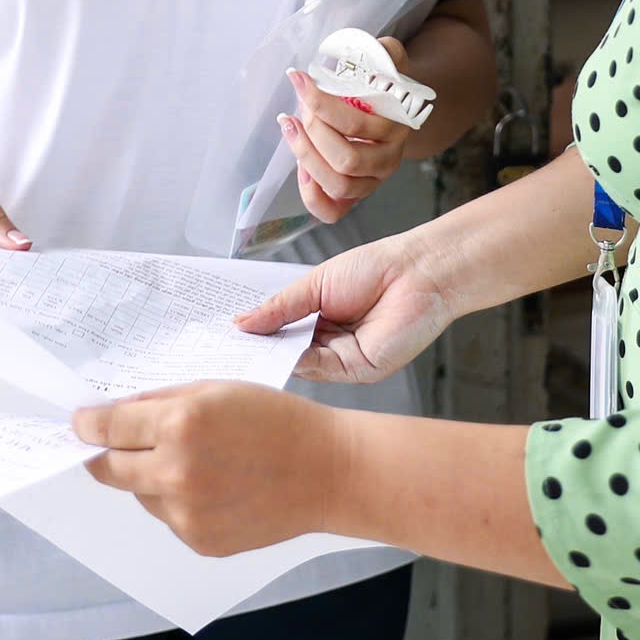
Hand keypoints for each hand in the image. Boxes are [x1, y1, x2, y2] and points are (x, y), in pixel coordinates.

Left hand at [77, 382, 344, 557]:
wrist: (325, 471)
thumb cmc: (275, 421)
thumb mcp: (212, 390)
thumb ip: (158, 402)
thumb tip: (113, 414)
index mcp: (178, 426)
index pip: (106, 428)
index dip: (87, 424)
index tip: (79, 423)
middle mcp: (176, 473)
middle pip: (109, 469)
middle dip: (103, 454)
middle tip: (109, 444)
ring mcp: (187, 514)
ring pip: (141, 494)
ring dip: (150, 477)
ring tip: (197, 461)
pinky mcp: (199, 541)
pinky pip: (168, 517)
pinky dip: (177, 501)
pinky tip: (214, 486)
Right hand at [234, 229, 456, 383]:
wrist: (416, 272)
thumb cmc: (373, 269)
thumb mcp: (313, 286)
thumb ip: (278, 308)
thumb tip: (240, 323)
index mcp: (318, 322)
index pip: (280, 336)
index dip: (255, 336)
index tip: (223, 336)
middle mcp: (329, 344)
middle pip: (287, 353)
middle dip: (259, 350)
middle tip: (223, 349)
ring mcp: (344, 359)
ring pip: (300, 365)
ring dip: (274, 357)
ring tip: (241, 349)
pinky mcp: (360, 370)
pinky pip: (321, 370)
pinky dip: (298, 362)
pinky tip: (278, 351)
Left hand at [282, 43, 414, 223]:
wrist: (394, 106)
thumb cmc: (382, 81)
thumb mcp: (389, 59)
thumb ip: (387, 52)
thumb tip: (378, 51)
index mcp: (397, 127)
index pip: (357, 124)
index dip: (321, 104)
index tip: (299, 79)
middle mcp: (388, 158)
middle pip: (345, 159)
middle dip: (313, 130)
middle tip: (299, 107)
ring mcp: (372, 180)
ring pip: (338, 184)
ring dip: (305, 156)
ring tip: (289, 126)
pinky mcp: (355, 194)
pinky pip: (332, 211)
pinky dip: (311, 194)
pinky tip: (299, 167)